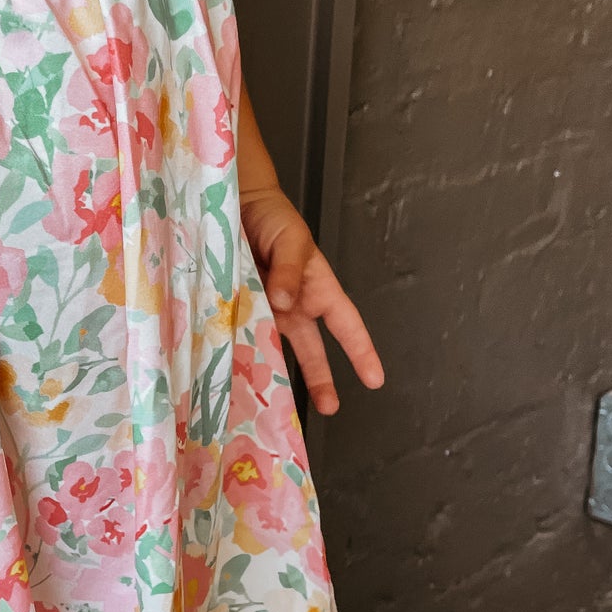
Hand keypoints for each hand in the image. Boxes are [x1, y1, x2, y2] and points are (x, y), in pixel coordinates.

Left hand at [239, 184, 384, 416]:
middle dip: (321, 378)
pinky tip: (236, 372)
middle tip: (330, 408)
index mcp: (318, 289)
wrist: (236, 203)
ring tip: (277, 404)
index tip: (375, 379)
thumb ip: (290, 273)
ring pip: (275, 347)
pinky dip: (240, 350)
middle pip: (311, 348)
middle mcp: (294, 305)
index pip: (346, 325)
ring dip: (277, 372)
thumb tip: (285, 304)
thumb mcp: (292, 242)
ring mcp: (265, 308)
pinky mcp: (237, 306)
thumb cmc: (274, 219)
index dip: (361, 351)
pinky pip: (241, 332)